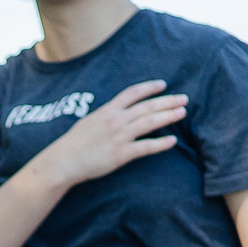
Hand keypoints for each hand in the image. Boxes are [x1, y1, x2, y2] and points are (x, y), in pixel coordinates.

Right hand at [26, 80, 187, 191]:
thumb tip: (114, 113)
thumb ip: (105, 116)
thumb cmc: (73, 144)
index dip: (149, 87)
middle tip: (184, 98)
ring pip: (150, 122)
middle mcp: (116, 120)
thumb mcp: (88, 122)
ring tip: (183, 112)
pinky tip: (173, 141)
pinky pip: (146, 147)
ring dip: (169, 116)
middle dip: (168, 101)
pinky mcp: (121, 154)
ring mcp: (119, 136)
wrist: (63, 162)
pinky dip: (161, 143)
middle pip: (147, 106)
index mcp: (107, 110)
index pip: (132, 93)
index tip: (163, 85)